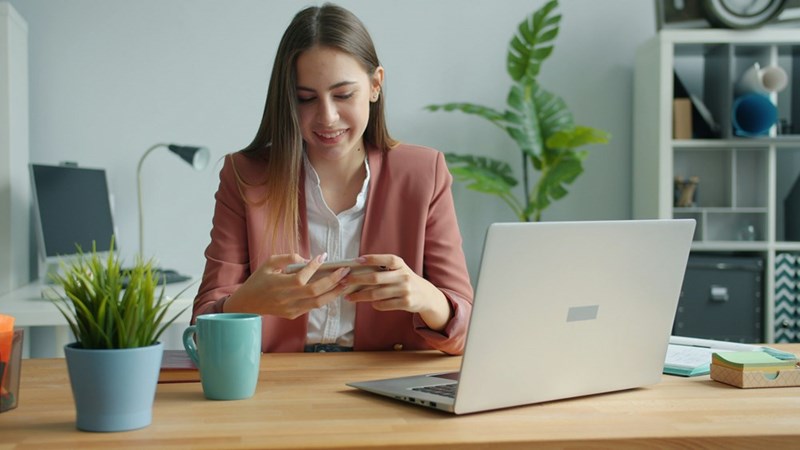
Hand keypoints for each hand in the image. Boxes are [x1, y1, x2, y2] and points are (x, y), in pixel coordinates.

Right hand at [223, 253, 349, 318]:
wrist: (248, 304)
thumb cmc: (259, 280)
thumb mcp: (269, 263)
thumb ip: (288, 258)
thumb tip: (309, 260)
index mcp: (278, 284)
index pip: (301, 277)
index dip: (314, 267)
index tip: (324, 256)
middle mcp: (285, 298)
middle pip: (314, 291)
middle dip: (332, 280)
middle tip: (344, 270)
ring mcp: (290, 309)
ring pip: (318, 302)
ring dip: (334, 292)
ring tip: (345, 281)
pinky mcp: (293, 314)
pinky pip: (313, 306)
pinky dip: (325, 298)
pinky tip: (334, 289)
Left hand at [344, 254, 452, 330]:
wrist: (425, 295)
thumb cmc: (405, 280)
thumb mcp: (399, 270)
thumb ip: (383, 269)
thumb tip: (357, 269)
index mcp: (401, 265)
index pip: (386, 259)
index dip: (372, 259)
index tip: (357, 261)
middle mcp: (404, 276)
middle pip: (376, 278)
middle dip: (357, 280)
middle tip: (344, 282)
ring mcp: (405, 290)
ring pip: (376, 294)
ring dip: (360, 296)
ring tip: (349, 297)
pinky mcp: (405, 303)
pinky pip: (383, 304)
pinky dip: (374, 304)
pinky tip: (370, 303)